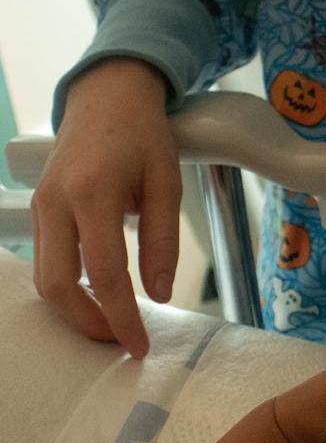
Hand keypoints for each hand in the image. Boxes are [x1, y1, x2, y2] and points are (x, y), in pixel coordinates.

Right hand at [31, 57, 181, 358]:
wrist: (107, 97)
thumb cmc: (143, 135)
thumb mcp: (168, 183)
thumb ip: (164, 241)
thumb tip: (159, 294)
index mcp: (93, 194)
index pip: (105, 274)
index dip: (121, 317)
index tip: (138, 346)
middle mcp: (56, 203)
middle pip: (59, 285)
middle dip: (90, 323)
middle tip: (124, 342)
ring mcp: (41, 206)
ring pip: (45, 278)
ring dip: (75, 310)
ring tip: (114, 324)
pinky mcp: (39, 210)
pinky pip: (44, 261)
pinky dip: (66, 289)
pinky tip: (95, 298)